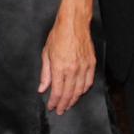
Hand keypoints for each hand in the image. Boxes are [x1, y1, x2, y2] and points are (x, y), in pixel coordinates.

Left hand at [38, 0, 95, 114]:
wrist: (73, 23)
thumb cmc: (58, 35)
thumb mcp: (46, 53)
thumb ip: (45, 73)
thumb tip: (42, 88)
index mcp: (59, 67)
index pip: (57, 91)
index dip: (54, 102)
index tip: (51, 106)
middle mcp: (72, 69)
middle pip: (69, 94)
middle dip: (63, 104)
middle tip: (60, 110)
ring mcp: (83, 67)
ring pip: (80, 90)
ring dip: (74, 100)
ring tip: (69, 104)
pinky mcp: (91, 63)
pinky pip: (89, 82)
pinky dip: (84, 90)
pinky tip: (80, 93)